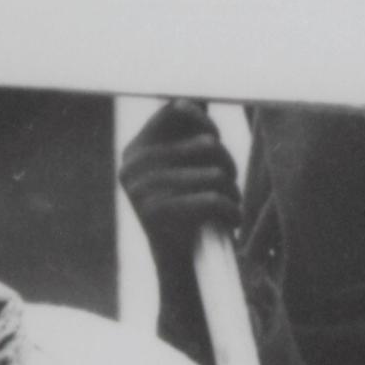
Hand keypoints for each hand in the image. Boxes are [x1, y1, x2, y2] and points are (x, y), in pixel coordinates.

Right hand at [118, 101, 242, 256]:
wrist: (178, 266)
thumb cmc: (188, 211)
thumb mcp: (182, 172)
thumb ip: (186, 136)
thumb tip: (197, 98)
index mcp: (134, 151)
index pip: (174, 111)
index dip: (205, 120)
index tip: (216, 139)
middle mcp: (132, 167)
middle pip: (205, 144)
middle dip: (228, 165)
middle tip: (229, 183)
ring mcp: (142, 191)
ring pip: (216, 175)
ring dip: (233, 192)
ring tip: (229, 206)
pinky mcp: (159, 215)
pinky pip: (215, 200)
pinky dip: (233, 212)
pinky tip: (231, 220)